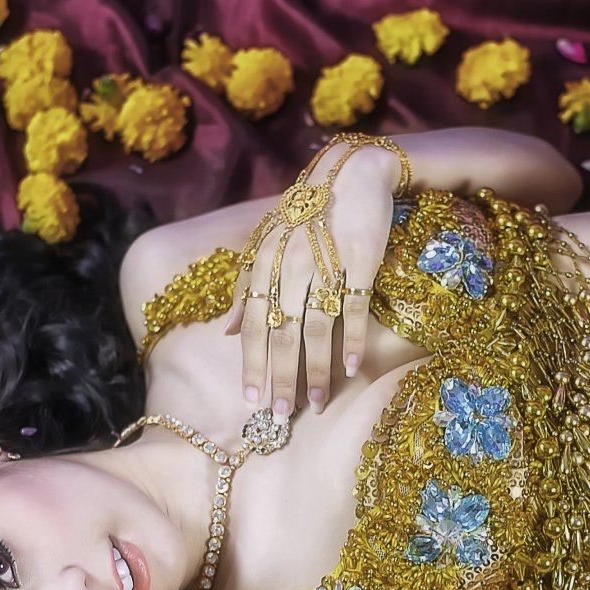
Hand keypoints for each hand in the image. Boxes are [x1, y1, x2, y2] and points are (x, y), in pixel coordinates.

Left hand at [222, 141, 402, 416]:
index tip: (250, 400)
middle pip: (282, 333)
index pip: (254, 324)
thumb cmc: (307, 214)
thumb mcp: (268, 246)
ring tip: (317, 404)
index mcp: (265, 265)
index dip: (252, 363)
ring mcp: (325, 265)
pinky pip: (353, 307)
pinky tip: (351, 368)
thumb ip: (247, 288)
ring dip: (316, 370)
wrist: (352, 173)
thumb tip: (229, 331)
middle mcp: (290, 268)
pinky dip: (352, 339)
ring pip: (316, 328)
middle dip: (280, 377)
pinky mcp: (359, 262)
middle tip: (279, 415)